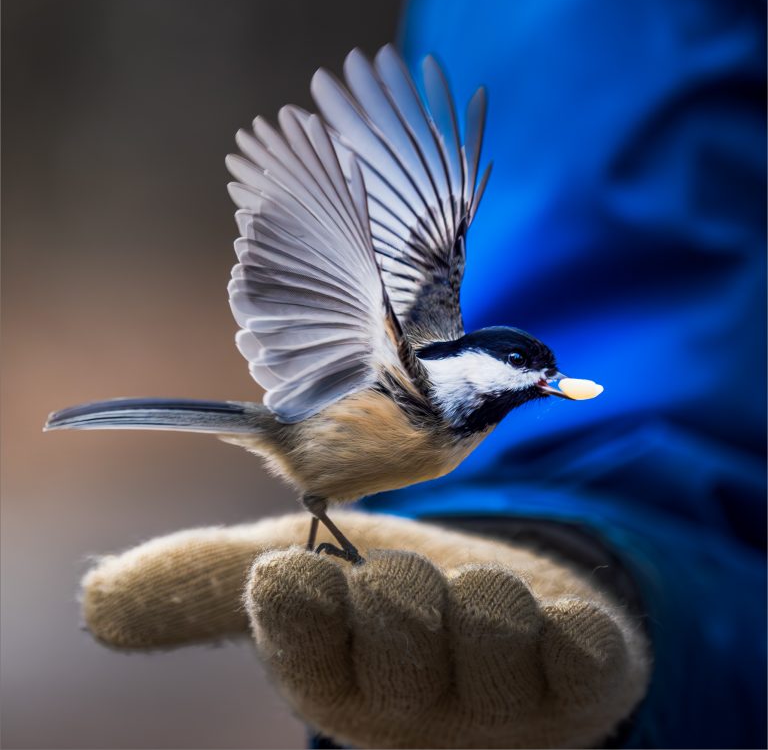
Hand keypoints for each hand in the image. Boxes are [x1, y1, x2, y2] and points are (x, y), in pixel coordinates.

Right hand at [82, 512, 649, 747]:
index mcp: (335, 677)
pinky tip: (555, 626)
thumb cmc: (384, 601)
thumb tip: (94, 604)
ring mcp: (505, 704)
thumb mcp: (298, 578)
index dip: (301, 605)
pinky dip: (565, 625)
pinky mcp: (584, 683)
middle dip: (397, 585)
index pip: (305, 644)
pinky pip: (583, 654)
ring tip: (477, 596)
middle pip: (400, 624)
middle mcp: (414, 704)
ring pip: (492, 626)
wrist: (497, 613)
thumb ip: (205, 585)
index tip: (292, 568)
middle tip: (406, 578)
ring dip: (482, 591)